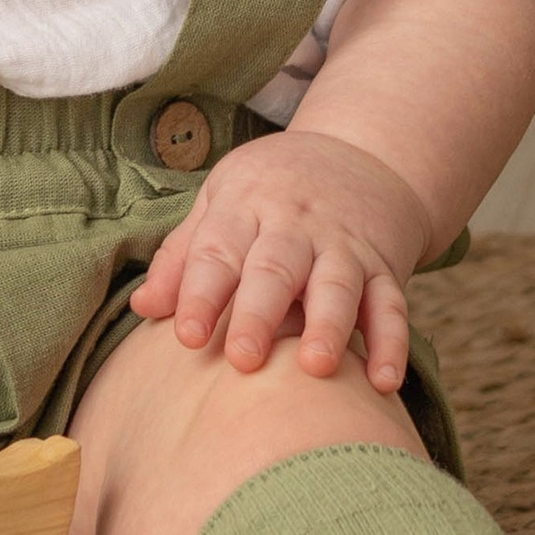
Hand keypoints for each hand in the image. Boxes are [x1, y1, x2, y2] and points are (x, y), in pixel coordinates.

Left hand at [127, 128, 434, 389]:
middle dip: (261, 314)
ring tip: (316, 367)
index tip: (187, 335)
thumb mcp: (221, 201)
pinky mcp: (384, 266)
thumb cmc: (271, 189)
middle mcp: (297, 226)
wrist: (359, 153)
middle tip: (244, 359)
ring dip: (329, 326)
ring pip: (338, 285)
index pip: (219, 250)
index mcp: (246, 206)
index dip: (202, 293)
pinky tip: (384, 381)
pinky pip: (392, 304)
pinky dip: (391, 342)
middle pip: (277, 269)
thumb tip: (143, 308)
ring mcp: (344, 246)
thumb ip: (184, 255)